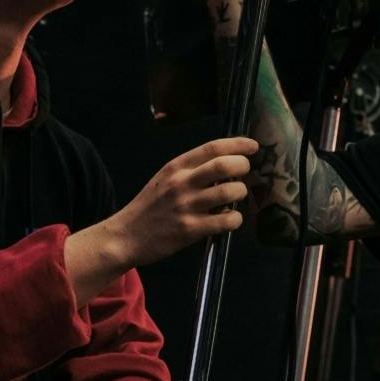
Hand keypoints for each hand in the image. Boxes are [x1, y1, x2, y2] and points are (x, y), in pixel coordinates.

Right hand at [88, 137, 256, 269]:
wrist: (126, 236)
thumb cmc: (150, 207)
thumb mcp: (166, 179)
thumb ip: (191, 171)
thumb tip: (226, 164)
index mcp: (176, 167)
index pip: (213, 148)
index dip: (238, 144)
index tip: (253, 146)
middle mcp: (182, 183)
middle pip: (224, 166)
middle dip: (243, 166)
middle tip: (245, 172)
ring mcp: (186, 206)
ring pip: (229, 192)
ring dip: (240, 193)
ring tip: (235, 197)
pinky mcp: (190, 230)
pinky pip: (226, 220)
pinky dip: (235, 218)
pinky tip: (230, 219)